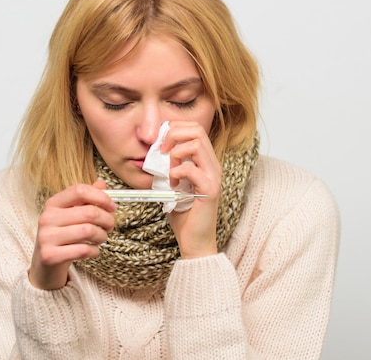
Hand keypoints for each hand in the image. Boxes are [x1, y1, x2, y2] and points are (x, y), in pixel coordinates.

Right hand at [29, 181, 115, 289]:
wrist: (46, 263)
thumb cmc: (64, 235)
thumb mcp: (72, 214)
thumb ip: (86, 199)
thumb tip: (102, 184)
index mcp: (53, 203)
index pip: (80, 190)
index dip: (101, 197)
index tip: (112, 206)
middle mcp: (47, 218)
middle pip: (89, 212)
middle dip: (107, 220)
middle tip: (110, 226)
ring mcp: (46, 237)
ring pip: (89, 231)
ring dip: (102, 236)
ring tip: (101, 238)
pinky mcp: (50, 256)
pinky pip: (83, 250)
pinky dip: (95, 251)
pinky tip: (93, 250)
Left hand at [160, 121, 221, 258]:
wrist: (195, 242)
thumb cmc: (184, 215)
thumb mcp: (174, 185)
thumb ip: (171, 166)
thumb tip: (157, 152)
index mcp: (206, 162)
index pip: (195, 129)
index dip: (175, 129)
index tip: (161, 143)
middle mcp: (213, 166)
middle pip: (197, 130)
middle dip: (173, 135)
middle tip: (162, 151)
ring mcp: (213, 177)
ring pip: (196, 144)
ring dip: (176, 153)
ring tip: (169, 171)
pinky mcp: (210, 190)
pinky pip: (191, 169)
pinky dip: (176, 173)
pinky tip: (173, 186)